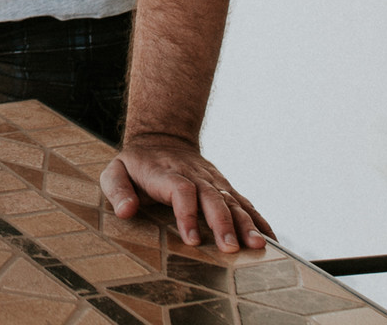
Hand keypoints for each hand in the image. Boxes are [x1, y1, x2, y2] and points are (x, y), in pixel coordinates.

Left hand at [101, 133, 272, 252]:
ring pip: (232, 201)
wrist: (162, 139)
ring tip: (256, 246)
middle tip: (229, 248)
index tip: (191, 240)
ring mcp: (213, 181)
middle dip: (222, 223)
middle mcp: (194, 176)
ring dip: (245, 224)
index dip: (187, 214)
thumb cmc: (136, 164)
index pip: (181, 190)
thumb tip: (126, 211)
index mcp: (166, 173)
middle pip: (212, 197)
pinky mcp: (225, 187)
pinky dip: (259, 220)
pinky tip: (271, 239)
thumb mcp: (115, 171)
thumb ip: (117, 190)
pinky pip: (244, 203)